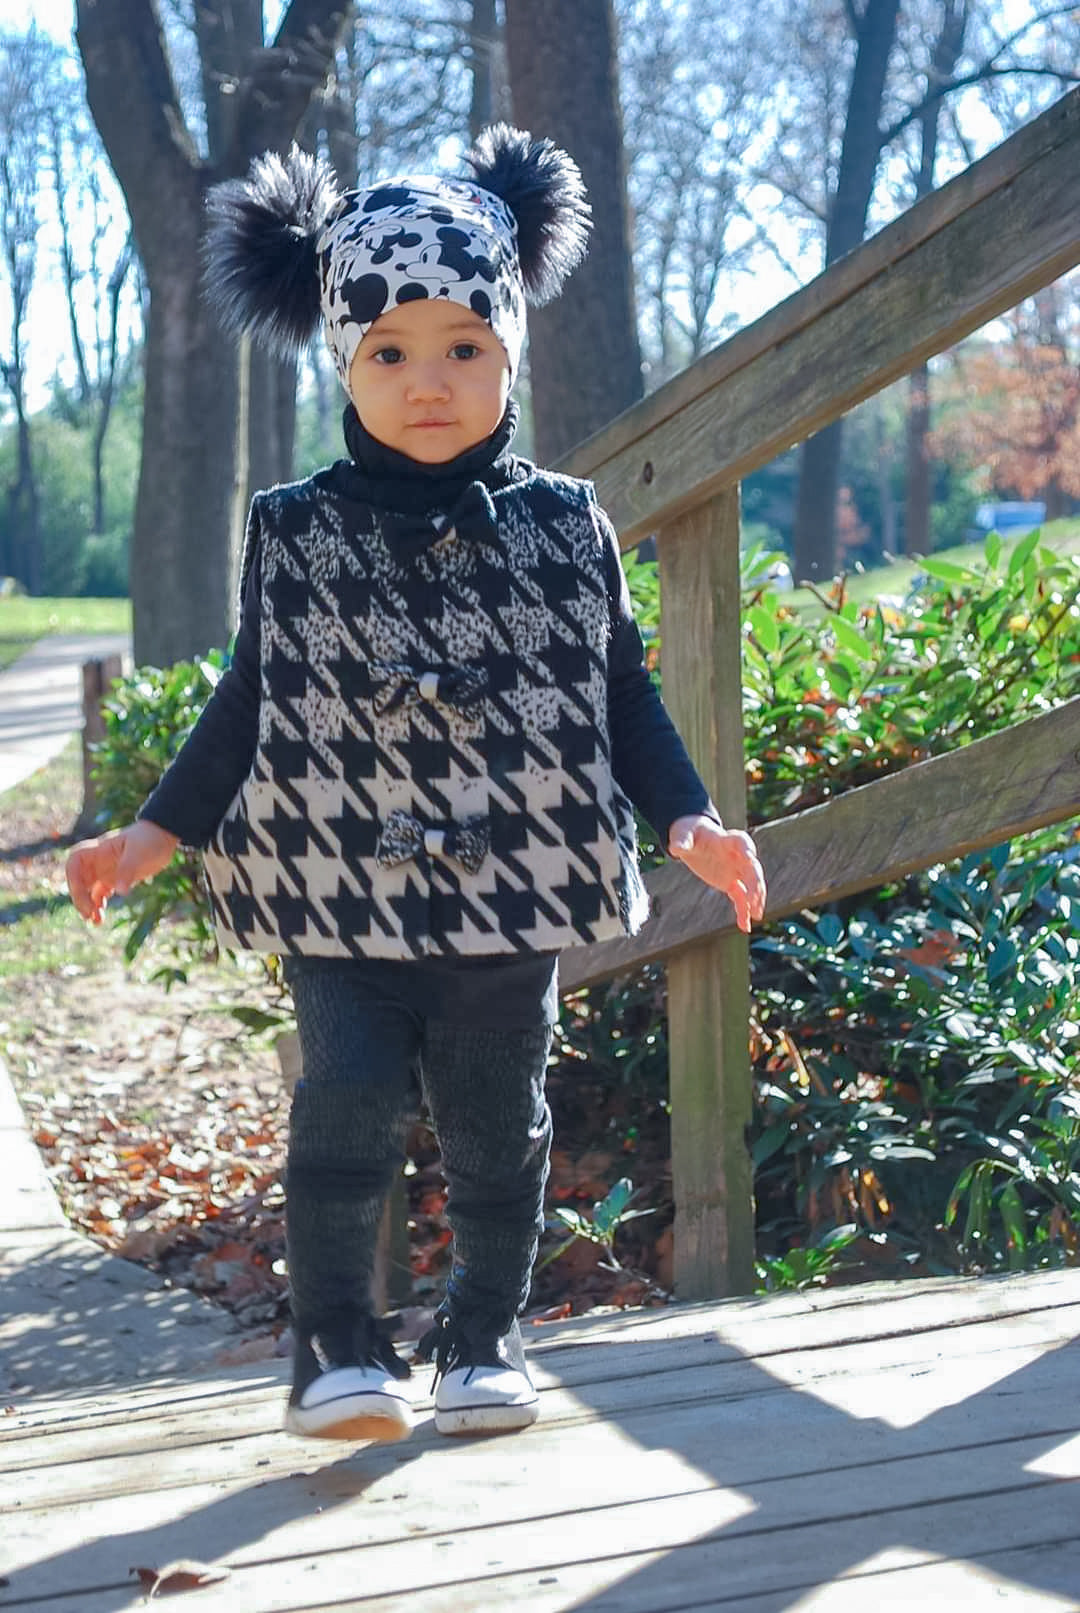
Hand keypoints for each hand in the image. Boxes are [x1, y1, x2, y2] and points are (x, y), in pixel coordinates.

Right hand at [66, 821, 179, 925]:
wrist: (163, 837)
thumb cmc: (149, 838)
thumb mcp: (139, 852)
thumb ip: (127, 870)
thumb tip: (121, 891)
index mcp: (99, 850)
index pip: (75, 862)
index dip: (73, 878)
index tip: (81, 892)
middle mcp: (98, 861)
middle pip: (79, 880)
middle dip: (79, 897)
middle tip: (88, 914)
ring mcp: (105, 871)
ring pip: (88, 890)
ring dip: (87, 905)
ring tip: (94, 921)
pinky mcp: (115, 880)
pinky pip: (100, 895)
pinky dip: (98, 907)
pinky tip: (99, 919)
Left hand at [667, 814, 765, 933]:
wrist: (691, 838)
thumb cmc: (688, 832)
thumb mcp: (682, 835)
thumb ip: (682, 842)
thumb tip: (675, 850)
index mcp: (725, 840)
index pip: (741, 841)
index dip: (746, 848)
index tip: (750, 857)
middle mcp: (736, 855)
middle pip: (751, 868)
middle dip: (754, 882)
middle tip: (753, 897)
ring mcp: (735, 870)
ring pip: (751, 885)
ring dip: (754, 899)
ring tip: (755, 915)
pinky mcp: (731, 883)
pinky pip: (740, 898)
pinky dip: (743, 911)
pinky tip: (744, 926)